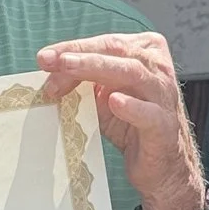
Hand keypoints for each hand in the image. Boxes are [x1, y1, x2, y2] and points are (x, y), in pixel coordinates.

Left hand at [38, 31, 206, 209]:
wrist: (159, 166)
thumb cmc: (131, 125)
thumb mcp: (104, 97)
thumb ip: (83, 80)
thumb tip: (48, 68)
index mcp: (145, 53)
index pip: (107, 43)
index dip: (75, 47)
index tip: (44, 57)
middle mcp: (158, 68)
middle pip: (116, 51)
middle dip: (80, 54)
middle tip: (49, 60)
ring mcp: (163, 96)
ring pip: (131, 72)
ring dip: (96, 67)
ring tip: (69, 68)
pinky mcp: (163, 126)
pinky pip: (148, 113)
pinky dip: (131, 106)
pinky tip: (113, 102)